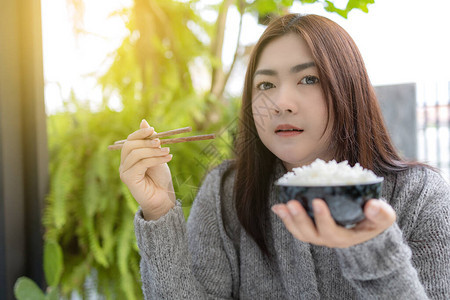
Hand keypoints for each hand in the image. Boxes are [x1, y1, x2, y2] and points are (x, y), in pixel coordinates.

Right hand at [119, 119, 174, 219]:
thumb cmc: (160, 178)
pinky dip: (154, 159)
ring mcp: (124, 172)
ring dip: (153, 151)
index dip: (140, 133)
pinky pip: (140, 164)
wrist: (164, 198)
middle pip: (130, 145)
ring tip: (168, 152)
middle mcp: (124, 164)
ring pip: (136, 154)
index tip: (153, 130)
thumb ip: (150, 141)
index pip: (130, 140)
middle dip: (146, 142)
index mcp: (130, 157)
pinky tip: (168, 158)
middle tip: (161, 142)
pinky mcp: (128, 179)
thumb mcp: (157, 155)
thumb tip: (144, 122)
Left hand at [271, 198, 395, 247]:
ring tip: (281, 206)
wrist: (366, 227)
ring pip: (300, 232)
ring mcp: (317, 235)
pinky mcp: (310, 229)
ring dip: (289, 219)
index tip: (318, 201)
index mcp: (345, 237)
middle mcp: (328, 239)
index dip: (323, 218)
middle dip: (300, 219)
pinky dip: (285, 218)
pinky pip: (295, 227)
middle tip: (292, 203)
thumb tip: (372, 205)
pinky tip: (278, 207)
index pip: (332, 231)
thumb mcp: (384, 217)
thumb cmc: (375, 220)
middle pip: (311, 234)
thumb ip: (380, 213)